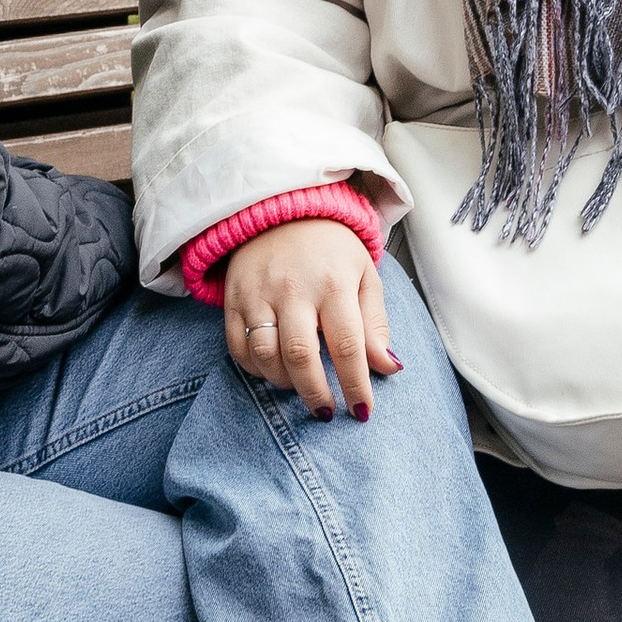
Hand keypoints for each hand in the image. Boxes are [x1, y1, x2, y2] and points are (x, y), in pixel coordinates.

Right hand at [223, 218, 400, 420]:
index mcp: (334, 283)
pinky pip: (238, 347)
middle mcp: (294, 289)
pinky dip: (255, 368)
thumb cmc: (331, 249)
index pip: (347, 345)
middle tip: (325, 412)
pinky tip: (273, 369)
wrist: (281, 210)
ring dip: (284, 383)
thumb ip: (375, 324)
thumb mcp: (364, 276)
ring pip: (265, 355)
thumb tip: (388, 368)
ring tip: (300, 386)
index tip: (361, 411)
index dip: (355, 385)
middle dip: (316, 393)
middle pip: (301, 357)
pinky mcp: (233, 298)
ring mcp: (258, 293)